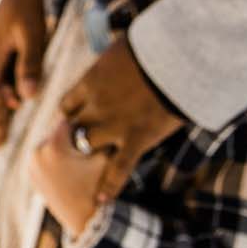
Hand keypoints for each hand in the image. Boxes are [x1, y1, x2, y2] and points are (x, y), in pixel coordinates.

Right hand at [0, 0, 46, 105]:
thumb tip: (27, 96)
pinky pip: (6, 65)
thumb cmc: (28, 11)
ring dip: (10, 86)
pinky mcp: (4, 43)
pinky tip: (27, 80)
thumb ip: (30, 66)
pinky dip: (13, 75)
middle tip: (21, 111)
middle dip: (4, 97)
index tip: (12, 114)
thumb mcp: (32, 39)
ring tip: (27, 99)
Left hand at [29, 118, 110, 235]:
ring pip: (49, 144)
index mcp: (53, 146)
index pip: (67, 121)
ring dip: (61, 145)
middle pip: (55, 132)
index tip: (89, 125)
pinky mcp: (31, 174)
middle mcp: (37, 152)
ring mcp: (31, 164)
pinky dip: (54, 157)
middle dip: (69, 135)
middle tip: (82, 139)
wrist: (84, 220)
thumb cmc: (98, 186)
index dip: (80, 122)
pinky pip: (44, 157)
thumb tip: (100, 117)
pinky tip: (69, 163)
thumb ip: (100, 134)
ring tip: (77, 152)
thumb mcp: (104, 158)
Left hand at [59, 37, 185, 204]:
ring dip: (91, 151)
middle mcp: (95, 105)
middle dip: (75, 135)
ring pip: (89, 145)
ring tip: (91, 164)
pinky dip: (109, 185)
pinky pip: (118, 168)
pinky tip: (102, 201)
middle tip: (81, 145)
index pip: (67, 105)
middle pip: (72, 127)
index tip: (79, 120)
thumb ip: (112, 61)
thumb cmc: (153, 46)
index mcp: (89, 82)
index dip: (72, 115)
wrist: (179, 57)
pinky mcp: (137, 139)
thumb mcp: (122, 48)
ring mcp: (114, 125)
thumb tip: (115, 57)